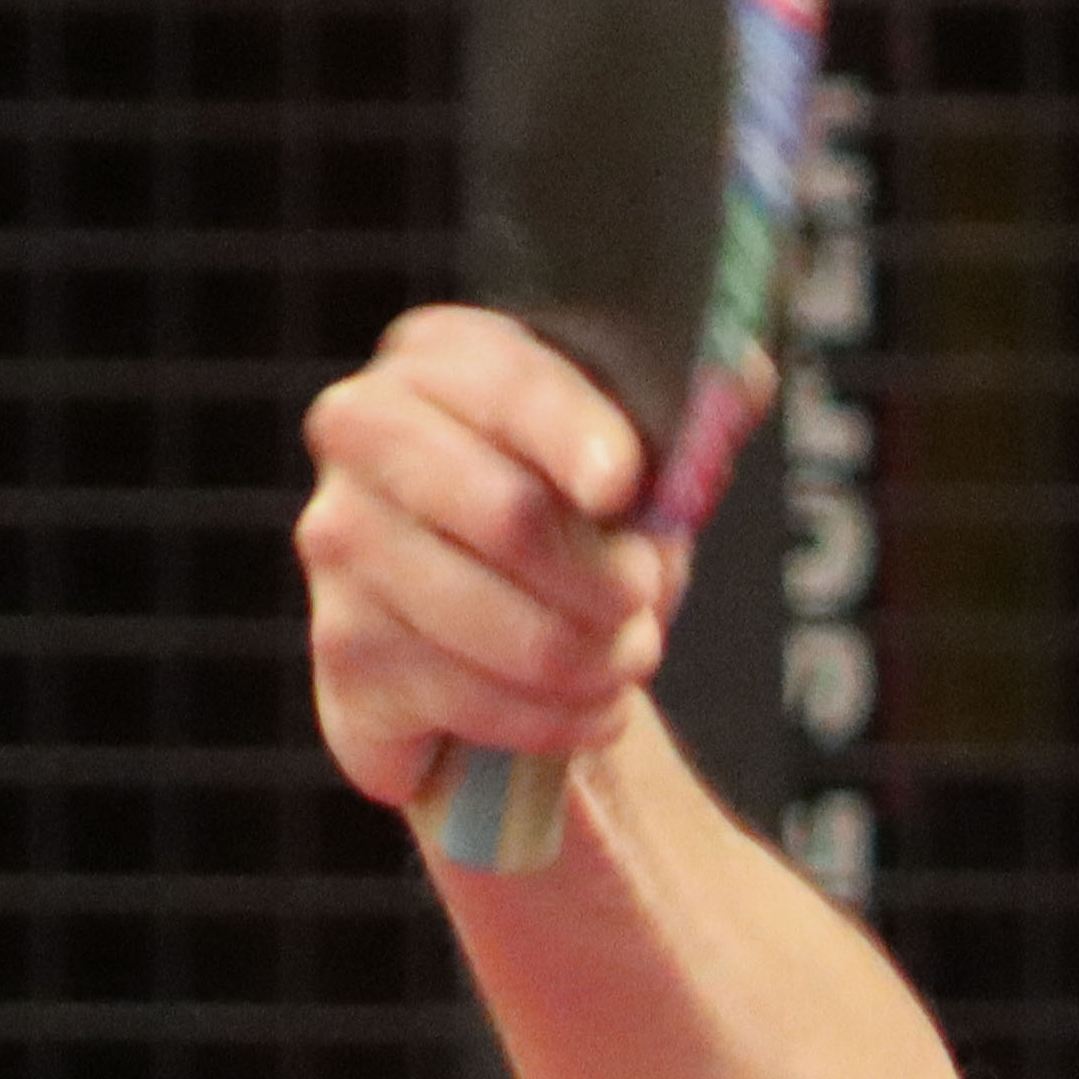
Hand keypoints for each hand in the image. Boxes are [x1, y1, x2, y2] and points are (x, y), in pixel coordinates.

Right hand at [291, 301, 670, 814]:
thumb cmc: (581, 525)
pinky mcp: (343, 654)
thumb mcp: (644, 454)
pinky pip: (482, 703)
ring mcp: (339, 544)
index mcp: (438, 357)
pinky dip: (559, 721)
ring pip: (508, 630)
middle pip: (511, 515)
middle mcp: (364, 436)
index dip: (577, 438)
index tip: (623, 487)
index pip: (512, 387)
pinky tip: (584, 707)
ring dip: (598, 663)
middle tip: (644, 598)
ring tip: (625, 658)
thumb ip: (693, 408)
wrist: (509, 635)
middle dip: (611, 580)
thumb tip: (739, 376)